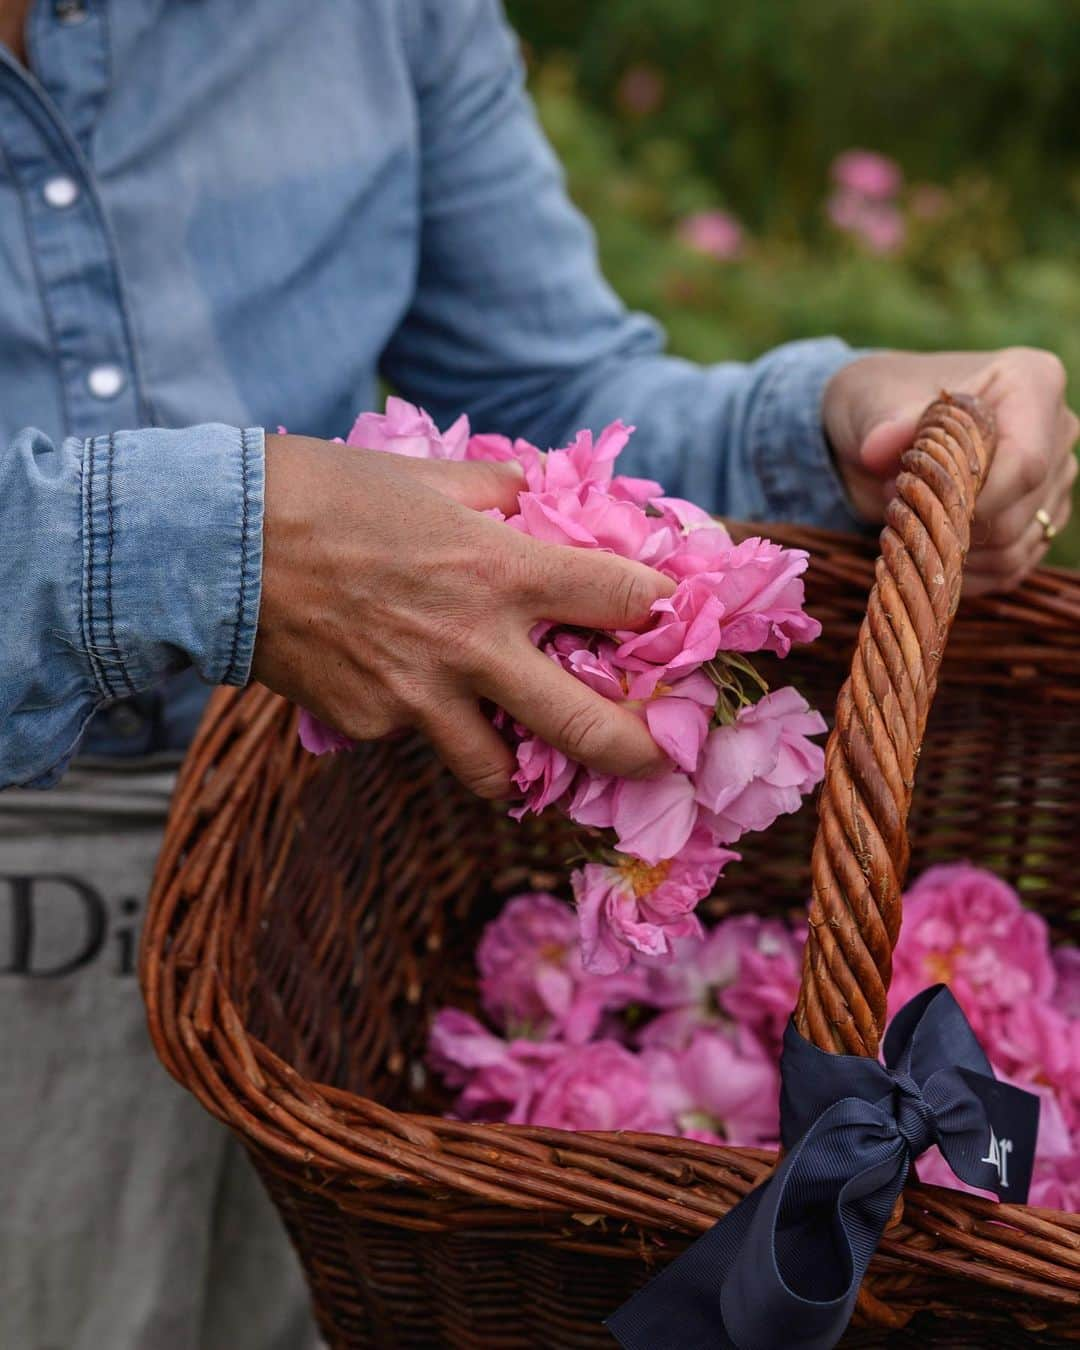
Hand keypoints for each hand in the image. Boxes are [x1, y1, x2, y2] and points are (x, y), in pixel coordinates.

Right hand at [251, 435, 674, 797]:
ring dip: (517, 762)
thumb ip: (503, 493)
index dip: (664, 610)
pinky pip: (416, 737)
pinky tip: (396, 679)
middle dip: (637, 754)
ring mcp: (418, 696)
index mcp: (500, 568)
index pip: (622, 597)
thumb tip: (550, 496)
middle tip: (659, 764)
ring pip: (496, 770)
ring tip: (517, 743)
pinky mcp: (368, 724)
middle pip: (585, 726)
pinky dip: (422, 719)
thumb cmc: (328, 492)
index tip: (675, 623)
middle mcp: (471, 643)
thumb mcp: (430, 475)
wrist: (216, 542)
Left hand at [823, 348, 1077, 593]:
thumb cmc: (883, 401)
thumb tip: (878, 448)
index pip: (1024, 461)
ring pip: (1015, 548)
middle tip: (901, 506)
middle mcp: (1057, 430)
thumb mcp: (872, 402)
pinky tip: (928, 554)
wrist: (885, 429)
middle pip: (1019, 512)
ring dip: (952, 552)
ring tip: (911, 522)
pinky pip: (1011, 567)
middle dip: (950, 524)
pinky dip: (964, 572)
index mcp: (1030, 381)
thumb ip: (882, 425)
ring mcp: (1054, 479)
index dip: (973, 497)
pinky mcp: (1039, 520)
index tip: (918, 501)